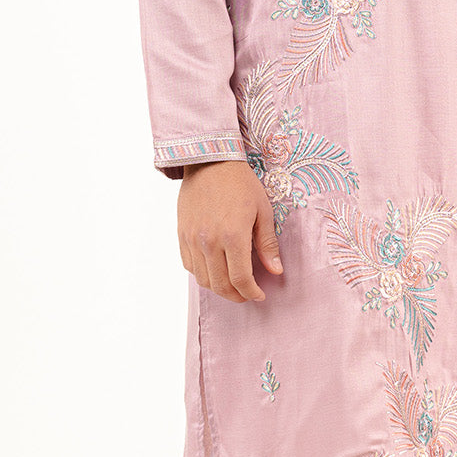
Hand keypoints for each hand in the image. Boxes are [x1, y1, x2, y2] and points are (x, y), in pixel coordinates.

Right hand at [177, 160, 282, 302]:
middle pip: (220, 285)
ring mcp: (192, 239)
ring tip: (232, 284)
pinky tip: (215, 269)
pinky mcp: (181, 234)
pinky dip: (203, 274)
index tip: (259, 294)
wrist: (210, 161)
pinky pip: (189, 265)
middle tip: (247, 294)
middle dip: (236, 295)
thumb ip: (267, 244)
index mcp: (233, 236)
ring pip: (203, 279)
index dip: (251, 292)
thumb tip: (275, 270)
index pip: (241, 279)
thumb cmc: (241, 183)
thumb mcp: (262, 210)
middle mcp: (209, 241)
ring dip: (219, 288)